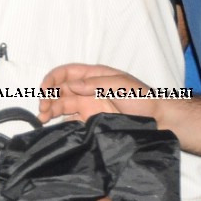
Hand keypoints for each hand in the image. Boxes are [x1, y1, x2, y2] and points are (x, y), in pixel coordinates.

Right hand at [39, 64, 158, 123]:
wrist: (158, 119)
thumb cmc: (140, 97)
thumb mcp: (117, 84)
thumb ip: (92, 84)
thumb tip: (69, 85)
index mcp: (93, 76)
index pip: (66, 73)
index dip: (52, 79)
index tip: (44, 90)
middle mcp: (87, 90)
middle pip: (61, 90)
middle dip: (48, 97)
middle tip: (42, 109)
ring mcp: (89, 106)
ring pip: (64, 105)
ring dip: (51, 110)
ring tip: (43, 119)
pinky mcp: (93, 121)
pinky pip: (73, 120)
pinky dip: (62, 122)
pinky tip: (55, 127)